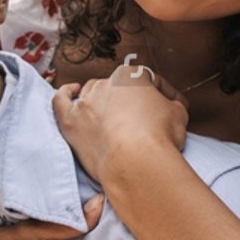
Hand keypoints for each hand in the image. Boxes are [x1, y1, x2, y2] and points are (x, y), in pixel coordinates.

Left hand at [52, 60, 188, 185]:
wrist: (136, 162)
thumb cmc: (158, 137)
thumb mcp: (178, 114)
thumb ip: (173, 105)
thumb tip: (172, 107)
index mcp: (131, 76)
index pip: (150, 80)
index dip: (165, 93)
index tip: (172, 105)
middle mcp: (105, 84)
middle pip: (119, 87)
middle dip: (131, 100)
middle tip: (145, 118)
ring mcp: (85, 103)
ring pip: (91, 93)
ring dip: (102, 101)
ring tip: (113, 114)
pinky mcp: (71, 122)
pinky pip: (60, 102)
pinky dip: (65, 94)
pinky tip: (71, 91)